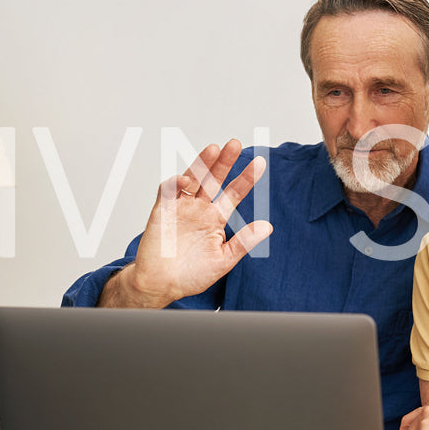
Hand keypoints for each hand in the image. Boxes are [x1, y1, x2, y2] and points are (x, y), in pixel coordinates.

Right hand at [105, 140, 271, 306]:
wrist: (161, 286)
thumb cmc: (191, 275)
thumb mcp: (223, 260)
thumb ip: (243, 242)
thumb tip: (267, 226)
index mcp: (215, 219)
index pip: (233, 193)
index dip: (246, 179)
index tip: (260, 163)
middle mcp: (199, 209)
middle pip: (213, 179)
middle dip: (224, 162)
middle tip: (235, 144)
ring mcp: (180, 208)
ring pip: (192, 179)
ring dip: (202, 163)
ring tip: (214, 149)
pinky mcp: (162, 211)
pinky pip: (168, 191)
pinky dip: (176, 183)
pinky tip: (187, 181)